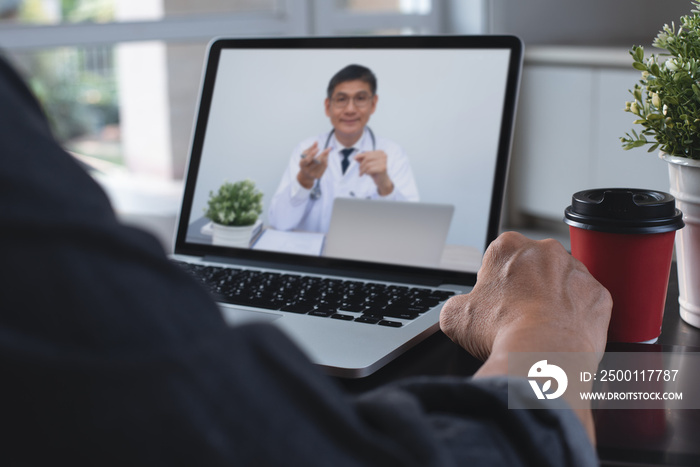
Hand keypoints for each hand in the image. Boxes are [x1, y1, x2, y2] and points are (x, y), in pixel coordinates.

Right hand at [297, 142, 330, 189]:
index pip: (307, 159)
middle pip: (317, 162)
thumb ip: (310, 148)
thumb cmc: (305, 162)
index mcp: (302, 164)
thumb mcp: (305, 155)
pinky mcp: (318, 176)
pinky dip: (326, 160)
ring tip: (327, 151)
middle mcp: (307, 170)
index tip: (318, 148)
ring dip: (326, 156)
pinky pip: (325, 166)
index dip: (313, 154)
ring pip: (323, 163)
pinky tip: (326, 157)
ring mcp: (313, 174)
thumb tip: (316, 142)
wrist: (306, 176)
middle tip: (329, 148)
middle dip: (323, 154)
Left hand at [355, 150, 393, 195]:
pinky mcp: (383, 168)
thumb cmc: (375, 171)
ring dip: (363, 170)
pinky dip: (366, 172)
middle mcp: (383, 156)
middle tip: (359, 170)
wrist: (382, 181)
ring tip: (362, 173)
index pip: (368, 153)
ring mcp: (384, 162)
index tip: (354, 158)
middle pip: (367, 158)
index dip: (360, 155)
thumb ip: (362, 160)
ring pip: (368, 165)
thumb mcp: (367, 164)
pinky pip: (370, 169)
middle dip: (361, 164)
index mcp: (380, 152)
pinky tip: (367, 174)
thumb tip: (355, 157)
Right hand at [440, 232, 611, 444]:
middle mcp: (545, 251)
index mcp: (508, 247)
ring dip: (554, 299)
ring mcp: (577, 271)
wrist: (544, 357)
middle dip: (527, 286)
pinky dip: (578, 316)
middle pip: (533, 266)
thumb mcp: (455, 317)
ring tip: (542, 329)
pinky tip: (563, 334)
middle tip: (517, 316)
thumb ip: (457, 304)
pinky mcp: (599, 294)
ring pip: (563, 282)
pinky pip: (588, 302)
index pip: (498, 258)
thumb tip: (461, 311)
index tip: (495, 303)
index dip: (494, 283)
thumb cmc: (501, 332)